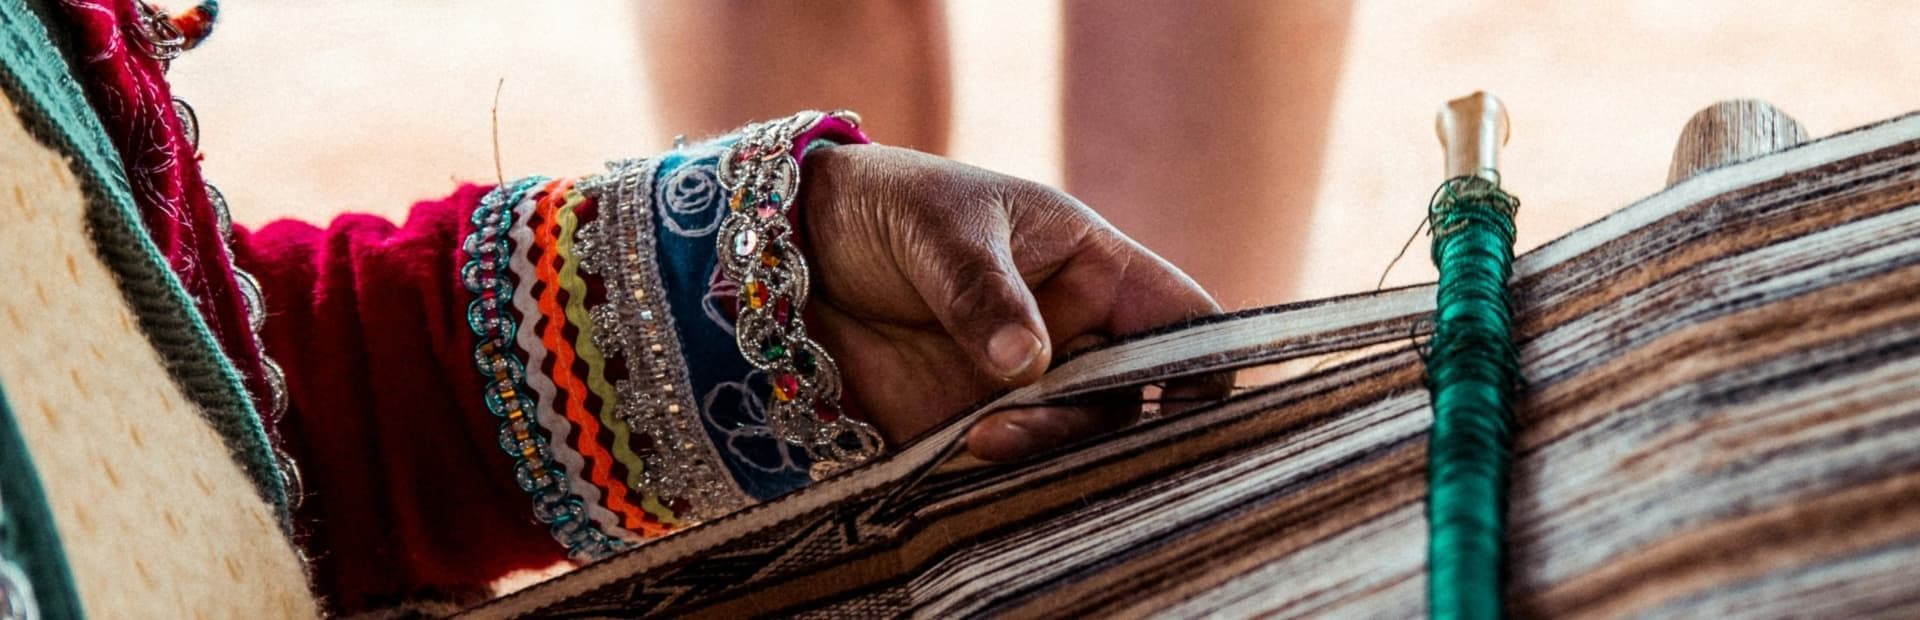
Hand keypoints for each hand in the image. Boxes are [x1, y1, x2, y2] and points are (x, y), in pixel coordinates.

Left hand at [798, 144, 1230, 460]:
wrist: (791, 252)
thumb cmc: (888, 209)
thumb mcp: (939, 229)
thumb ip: (982, 293)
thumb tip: (1028, 364)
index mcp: (1094, 271)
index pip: (1184, 321)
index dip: (1205, 362)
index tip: (1185, 398)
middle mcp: (1074, 339)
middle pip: (1135, 403)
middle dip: (1102, 425)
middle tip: (1030, 420)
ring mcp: (1026, 391)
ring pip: (1075, 446)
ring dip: (1044, 452)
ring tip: (978, 436)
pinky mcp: (970, 431)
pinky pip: (1010, 472)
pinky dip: (1002, 478)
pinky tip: (963, 460)